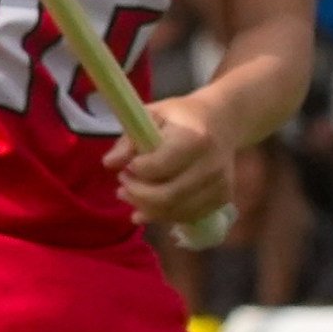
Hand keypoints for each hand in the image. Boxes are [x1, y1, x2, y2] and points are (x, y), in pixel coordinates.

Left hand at [108, 86, 237, 231]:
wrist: (220, 123)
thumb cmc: (180, 117)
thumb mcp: (151, 115)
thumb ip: (129, 140)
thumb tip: (109, 163)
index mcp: (195, 138)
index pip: (159, 167)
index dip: (136, 171)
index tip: (126, 167)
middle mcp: (211, 165)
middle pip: (167, 196)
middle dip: (137, 195)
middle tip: (122, 186)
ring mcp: (220, 184)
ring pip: (175, 211)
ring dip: (146, 209)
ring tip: (130, 195)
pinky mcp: (223, 198)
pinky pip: (187, 216)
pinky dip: (163, 215)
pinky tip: (147, 207)